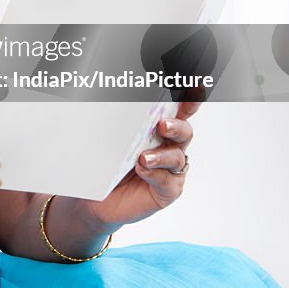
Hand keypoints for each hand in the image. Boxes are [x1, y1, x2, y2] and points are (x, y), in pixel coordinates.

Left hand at [83, 101, 199, 227]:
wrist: (94, 199)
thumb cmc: (103, 164)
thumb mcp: (107, 139)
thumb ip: (115, 122)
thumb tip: (102, 100)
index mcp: (157, 128)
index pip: (176, 111)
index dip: (188, 100)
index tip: (194, 88)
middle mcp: (168, 147)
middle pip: (184, 131)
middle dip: (176, 126)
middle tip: (162, 125)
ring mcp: (170, 170)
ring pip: (177, 157)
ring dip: (162, 155)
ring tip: (143, 157)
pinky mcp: (167, 191)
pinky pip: (168, 181)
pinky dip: (155, 175)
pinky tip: (142, 171)